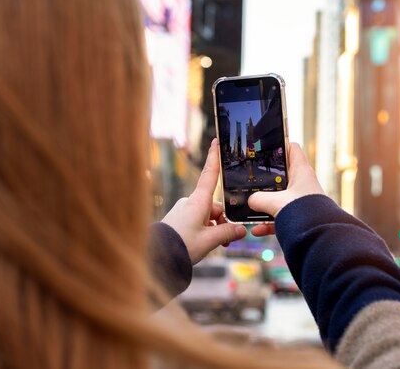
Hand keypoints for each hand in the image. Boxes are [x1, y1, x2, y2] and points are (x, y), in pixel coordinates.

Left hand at [161, 139, 246, 263]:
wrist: (158, 257)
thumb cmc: (182, 245)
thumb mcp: (210, 241)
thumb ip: (227, 233)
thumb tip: (241, 230)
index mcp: (198, 201)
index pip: (209, 174)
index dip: (213, 157)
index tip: (214, 141)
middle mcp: (190, 202)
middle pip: (215, 206)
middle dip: (223, 221)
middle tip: (226, 241)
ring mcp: (184, 211)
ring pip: (207, 216)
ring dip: (214, 229)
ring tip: (215, 246)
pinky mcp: (179, 220)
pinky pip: (198, 222)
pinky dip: (205, 231)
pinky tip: (205, 245)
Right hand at [247, 142, 324, 236]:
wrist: (319, 238)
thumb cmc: (303, 214)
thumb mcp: (275, 202)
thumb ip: (259, 199)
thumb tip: (250, 201)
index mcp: (301, 172)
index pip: (292, 149)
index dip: (280, 145)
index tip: (265, 147)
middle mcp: (302, 184)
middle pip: (282, 175)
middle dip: (266, 179)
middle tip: (251, 178)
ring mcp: (300, 201)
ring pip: (279, 198)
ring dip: (265, 204)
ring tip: (251, 208)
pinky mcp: (299, 217)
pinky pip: (280, 217)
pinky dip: (268, 223)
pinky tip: (256, 230)